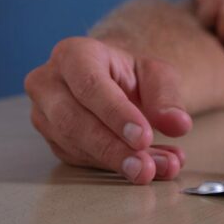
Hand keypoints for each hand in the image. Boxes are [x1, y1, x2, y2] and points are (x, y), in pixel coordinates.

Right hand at [24, 37, 192, 183]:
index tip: (144, 138)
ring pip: (74, 144)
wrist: (116, 82)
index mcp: (73, 54)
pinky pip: (79, 159)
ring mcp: (45, 114)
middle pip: (74, 121)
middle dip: (113, 148)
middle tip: (146, 167)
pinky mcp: (53, 140)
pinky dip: (114, 167)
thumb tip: (178, 124)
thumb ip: (168, 98)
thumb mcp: (158, 75)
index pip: (89, 85)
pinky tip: (145, 168)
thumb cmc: (132, 74)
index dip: (116, 114)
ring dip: (117, 162)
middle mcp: (49, 82)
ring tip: (154, 169)